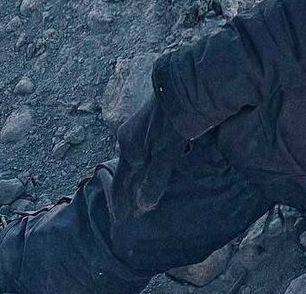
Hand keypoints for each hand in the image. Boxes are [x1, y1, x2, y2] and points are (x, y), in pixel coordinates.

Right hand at [110, 93, 188, 220]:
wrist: (185, 84)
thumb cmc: (174, 120)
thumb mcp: (164, 153)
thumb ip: (153, 179)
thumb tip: (141, 206)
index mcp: (129, 148)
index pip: (120, 184)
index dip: (121, 203)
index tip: (122, 220)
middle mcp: (129, 138)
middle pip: (127, 173)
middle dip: (128, 192)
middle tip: (131, 211)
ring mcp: (139, 129)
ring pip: (136, 161)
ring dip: (138, 177)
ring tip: (142, 193)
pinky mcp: (152, 123)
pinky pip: (145, 150)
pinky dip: (147, 164)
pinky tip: (155, 168)